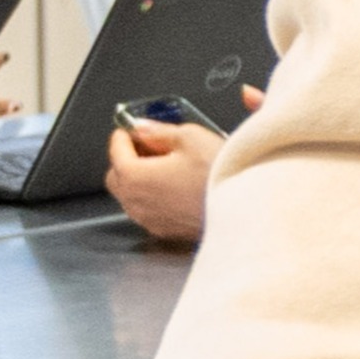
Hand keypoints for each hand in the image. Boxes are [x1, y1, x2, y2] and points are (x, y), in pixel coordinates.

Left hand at [106, 118, 226, 245]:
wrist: (244, 209)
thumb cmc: (218, 174)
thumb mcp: (190, 137)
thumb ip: (159, 130)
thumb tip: (142, 127)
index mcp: (135, 176)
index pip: (115, 150)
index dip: (123, 135)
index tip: (131, 128)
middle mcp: (135, 202)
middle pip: (116, 176)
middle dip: (127, 158)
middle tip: (148, 144)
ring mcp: (149, 219)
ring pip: (131, 195)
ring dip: (140, 179)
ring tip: (167, 165)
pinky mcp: (164, 230)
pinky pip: (147, 209)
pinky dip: (153, 196)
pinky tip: (176, 186)